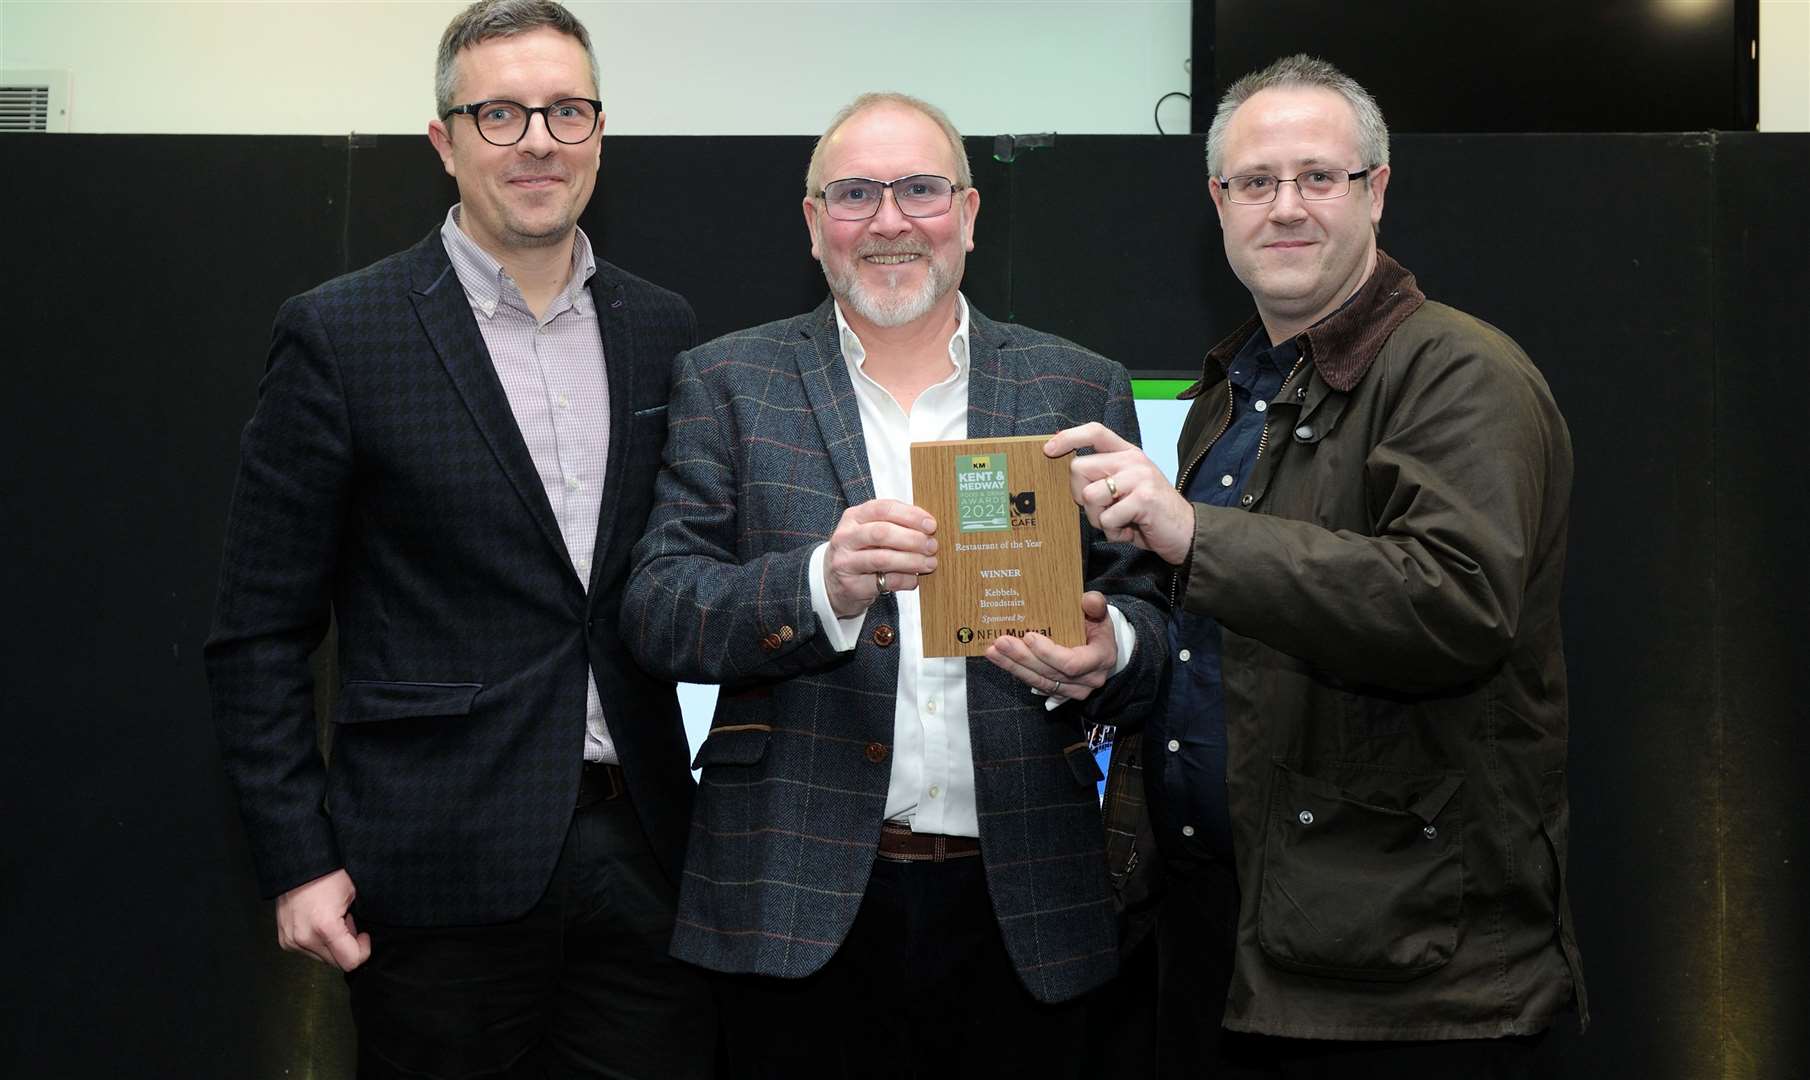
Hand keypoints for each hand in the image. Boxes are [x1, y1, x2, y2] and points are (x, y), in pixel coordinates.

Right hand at [275, 868, 371, 970]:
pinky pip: (308, 951)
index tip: (363, 936)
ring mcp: (292, 941)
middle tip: (348, 923)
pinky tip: (319, 922)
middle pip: (335, 963)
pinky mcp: (284, 940)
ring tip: (333, 920)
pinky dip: (318, 942)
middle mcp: (305, 939)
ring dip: (332, 945)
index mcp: (325, 928)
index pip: (350, 962)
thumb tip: (358, 939)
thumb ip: (357, 924)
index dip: (363, 950)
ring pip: (322, 958)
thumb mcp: (352, 896)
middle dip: (347, 947)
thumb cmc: (327, 874)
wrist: (298, 865)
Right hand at [823, 499, 938, 617]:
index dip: (910, 515)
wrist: (832, 582)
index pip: (883, 509)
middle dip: (912, 539)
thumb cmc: (859, 552)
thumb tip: (928, 528)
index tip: (930, 525)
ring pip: (882, 558)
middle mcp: (846, 537)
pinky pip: (884, 581)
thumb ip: (894, 525)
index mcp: (853, 517)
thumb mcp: (868, 531)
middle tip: (932, 545)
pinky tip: (915, 579)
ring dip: (911, 560)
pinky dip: (905, 580)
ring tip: (929, 563)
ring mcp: (845, 562)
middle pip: (881, 533)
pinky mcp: (851, 585)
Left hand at [985, 591, 1117, 701]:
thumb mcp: (1100, 612)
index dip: (1048, 653)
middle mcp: (1088, 679)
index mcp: (1101, 658)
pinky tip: (999, 659)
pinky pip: (1035, 683)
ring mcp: (1073, 690)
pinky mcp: (1059, 692)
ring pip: (1039, 681)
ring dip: (1013, 666)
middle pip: (1050, 673)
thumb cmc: (1096, 627)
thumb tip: (1088, 599)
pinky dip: (1015, 670)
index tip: (1029, 636)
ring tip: (993, 651)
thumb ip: (1096, 604)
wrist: (1099, 647)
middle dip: (1023, 658)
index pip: (1072, 663)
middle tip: (1001, 641)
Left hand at [1046, 423, 1194, 565]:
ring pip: (1089, 496)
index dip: (1069, 437)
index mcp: (1127, 453)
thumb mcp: (1126, 488)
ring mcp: (1140, 477)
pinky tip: (1131, 530)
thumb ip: (1103, 476)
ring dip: (1099, 519)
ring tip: (1120, 521)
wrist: (1186, 533)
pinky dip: (1114, 532)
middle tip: (1103, 511)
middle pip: (1079, 468)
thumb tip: (1069, 473)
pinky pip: (1107, 518)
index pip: (1095, 432)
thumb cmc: (1149, 514)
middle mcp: (1133, 460)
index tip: (1048, 449)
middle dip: (1081, 498)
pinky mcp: (1144, 498)